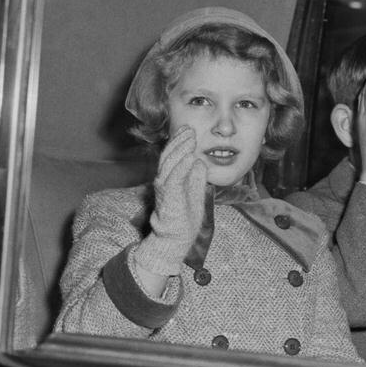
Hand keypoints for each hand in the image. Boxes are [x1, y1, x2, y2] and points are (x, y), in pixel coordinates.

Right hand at [133, 126, 207, 278]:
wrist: (176, 238)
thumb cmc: (185, 217)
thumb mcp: (195, 192)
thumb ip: (196, 177)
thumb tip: (200, 161)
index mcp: (171, 178)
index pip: (173, 156)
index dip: (180, 141)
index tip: (189, 129)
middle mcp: (164, 180)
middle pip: (170, 155)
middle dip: (179, 140)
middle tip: (188, 128)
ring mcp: (165, 188)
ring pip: (170, 163)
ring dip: (180, 149)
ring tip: (190, 137)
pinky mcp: (169, 197)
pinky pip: (174, 178)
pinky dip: (181, 166)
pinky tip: (190, 157)